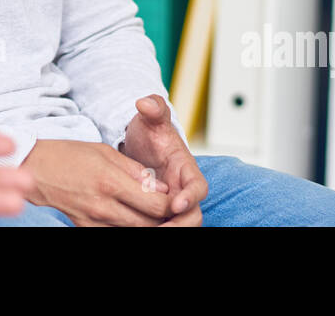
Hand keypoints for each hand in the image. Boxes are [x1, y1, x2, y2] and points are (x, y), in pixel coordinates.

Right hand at [21, 138, 173, 225]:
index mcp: (111, 182)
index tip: (175, 198)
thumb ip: (135, 171)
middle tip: (167, 208)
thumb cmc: (70, 155)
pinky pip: (115, 233)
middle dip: (164, 218)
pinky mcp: (85, 228)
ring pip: (135, 231)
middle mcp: (104, 206)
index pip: (156, 205)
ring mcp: (94, 221)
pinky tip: (129, 216)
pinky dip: (127, 227)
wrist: (35, 169)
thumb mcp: (105, 152)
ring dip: (147, 224)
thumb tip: (161, 188)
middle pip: (149, 224)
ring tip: (150, 212)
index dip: (172, 204)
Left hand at [120, 94, 205, 225]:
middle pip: (193, 214)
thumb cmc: (150, 132)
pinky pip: (164, 224)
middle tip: (159, 229)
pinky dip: (154, 228)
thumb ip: (153, 108)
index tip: (177, 203)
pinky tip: (135, 229)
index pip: (198, 186)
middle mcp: (183, 188)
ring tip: (145, 232)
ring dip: (168, 229)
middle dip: (180, 224)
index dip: (191, 196)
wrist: (142, 144)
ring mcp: (174, 201)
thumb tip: (145, 103)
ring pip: (181, 223)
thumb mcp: (150, 119)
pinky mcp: (161, 211)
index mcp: (186, 168)